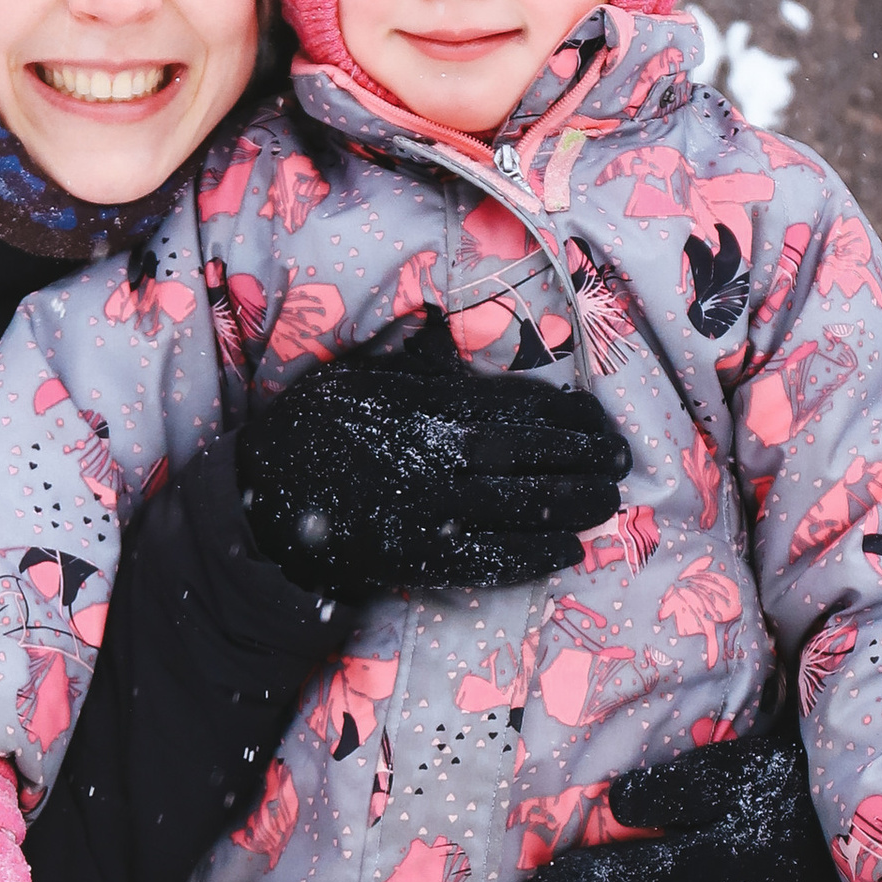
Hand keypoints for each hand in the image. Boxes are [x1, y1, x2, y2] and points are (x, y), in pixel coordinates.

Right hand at [236, 310, 628, 597]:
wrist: (260, 500)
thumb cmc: (311, 429)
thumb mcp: (355, 374)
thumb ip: (407, 357)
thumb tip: (438, 322)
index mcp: (430, 406)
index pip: (519, 407)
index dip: (568, 416)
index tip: (597, 420)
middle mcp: (441, 456)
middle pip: (535, 457)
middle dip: (587, 459)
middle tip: (621, 462)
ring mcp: (435, 511)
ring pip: (524, 508)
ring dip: (575, 505)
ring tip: (607, 502)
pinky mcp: (423, 558)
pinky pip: (492, 559)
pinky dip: (535, 555)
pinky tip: (567, 551)